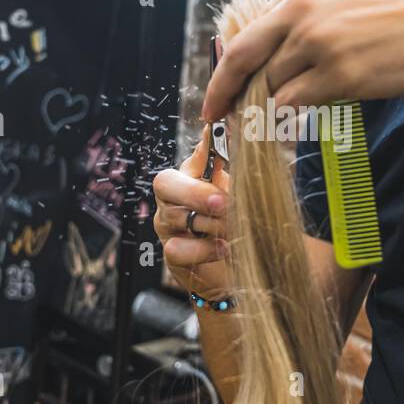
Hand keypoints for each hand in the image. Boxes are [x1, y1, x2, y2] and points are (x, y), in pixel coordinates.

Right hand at [152, 123, 231, 299]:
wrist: (235, 269)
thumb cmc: (235, 227)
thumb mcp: (238, 196)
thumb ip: (233, 170)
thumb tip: (237, 135)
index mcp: (190, 179)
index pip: (190, 158)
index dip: (202, 150)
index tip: (217, 140)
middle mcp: (171, 200)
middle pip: (166, 183)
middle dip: (196, 192)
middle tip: (223, 203)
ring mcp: (167, 227)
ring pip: (175, 217)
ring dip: (209, 224)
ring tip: (233, 230)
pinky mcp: (171, 255)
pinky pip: (177, 248)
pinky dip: (205, 250)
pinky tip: (225, 249)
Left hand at [201, 0, 403, 120]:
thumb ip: (318, 2)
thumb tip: (289, 34)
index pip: (255, 26)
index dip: (238, 58)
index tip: (228, 80)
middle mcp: (302, 7)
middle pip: (244, 55)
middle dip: (222, 88)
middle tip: (212, 113)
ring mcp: (317, 42)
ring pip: (271, 83)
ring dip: (270, 105)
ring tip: (273, 120)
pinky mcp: (337, 75)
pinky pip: (295, 102)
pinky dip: (292, 115)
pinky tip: (300, 118)